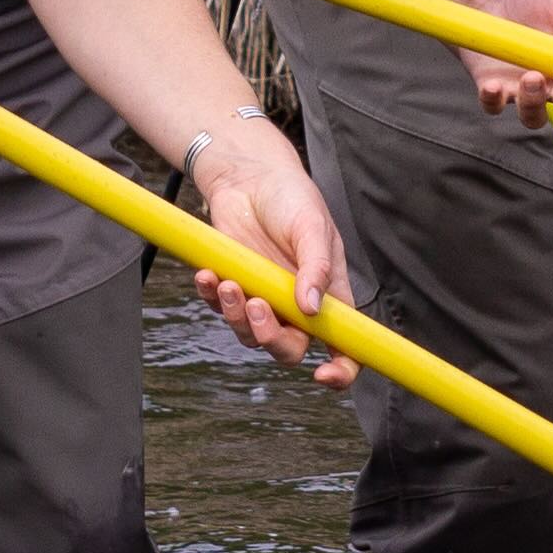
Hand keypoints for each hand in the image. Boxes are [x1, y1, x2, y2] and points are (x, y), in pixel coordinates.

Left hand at [189, 121, 353, 378]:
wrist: (249, 177)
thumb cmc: (292, 199)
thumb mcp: (311, 226)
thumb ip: (315, 266)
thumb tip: (311, 308)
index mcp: (330, 296)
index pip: (345, 345)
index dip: (342, 370)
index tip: (325, 376)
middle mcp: (298, 306)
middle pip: (289, 350)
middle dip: (271, 337)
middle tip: (257, 305)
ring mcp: (265, 300)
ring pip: (250, 335)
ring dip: (237, 316)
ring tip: (228, 283)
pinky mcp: (234, 288)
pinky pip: (220, 310)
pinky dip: (211, 298)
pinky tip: (207, 275)